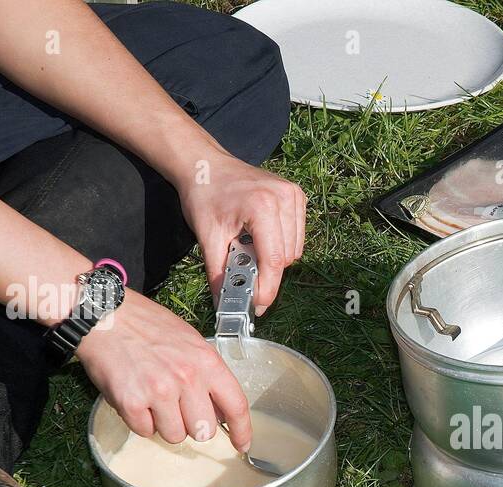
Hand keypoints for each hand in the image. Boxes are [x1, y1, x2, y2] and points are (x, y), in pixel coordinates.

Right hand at [77, 292, 252, 450]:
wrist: (105, 316)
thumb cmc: (147, 327)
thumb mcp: (191, 342)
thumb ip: (208, 374)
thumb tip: (220, 410)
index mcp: (207, 362)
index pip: (236, 406)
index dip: (242, 431)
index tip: (242, 445)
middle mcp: (187, 378)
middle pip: (203, 431)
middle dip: (192, 425)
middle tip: (177, 407)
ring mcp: (159, 391)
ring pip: (175, 436)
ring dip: (164, 424)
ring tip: (153, 399)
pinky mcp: (132, 402)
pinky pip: (145, 431)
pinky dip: (140, 421)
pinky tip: (136, 398)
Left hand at [176, 149, 305, 316]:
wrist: (206, 165)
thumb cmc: (204, 196)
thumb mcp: (207, 237)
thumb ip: (218, 274)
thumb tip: (225, 306)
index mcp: (262, 206)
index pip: (274, 260)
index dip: (267, 288)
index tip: (258, 306)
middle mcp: (284, 198)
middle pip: (286, 259)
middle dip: (266, 272)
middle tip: (242, 266)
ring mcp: (294, 196)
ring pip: (294, 251)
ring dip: (274, 259)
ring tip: (249, 245)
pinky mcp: (297, 196)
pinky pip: (297, 237)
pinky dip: (281, 245)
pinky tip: (260, 235)